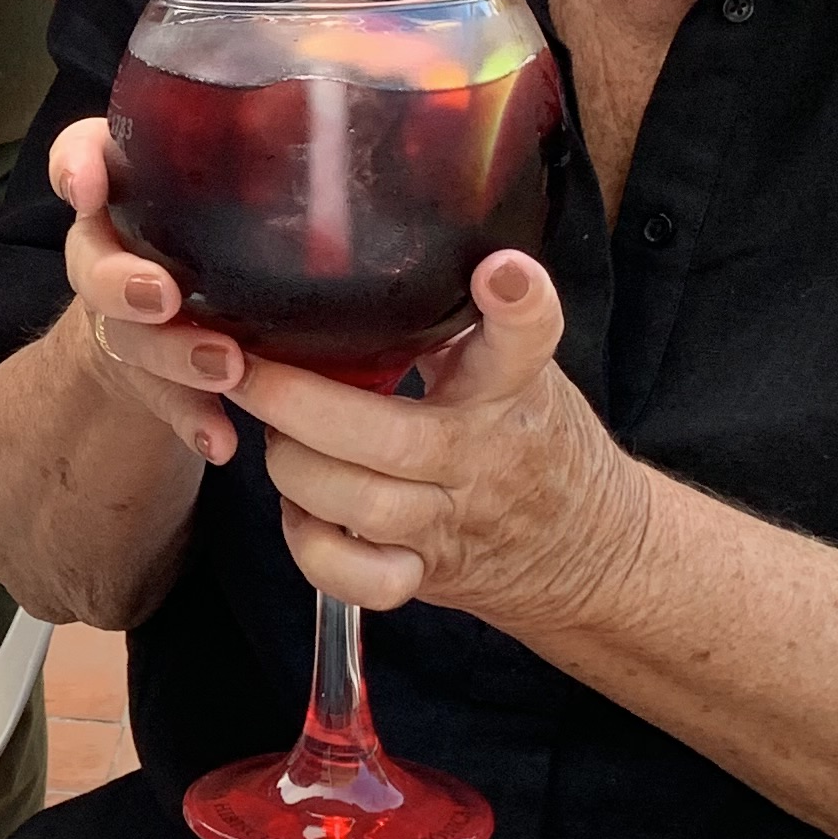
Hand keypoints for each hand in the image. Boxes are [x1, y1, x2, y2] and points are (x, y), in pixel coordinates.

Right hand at [49, 117, 248, 467]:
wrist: (169, 327)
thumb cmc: (218, 238)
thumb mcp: (236, 194)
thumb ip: (279, 169)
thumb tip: (410, 167)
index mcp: (127, 190)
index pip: (81, 157)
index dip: (75, 167)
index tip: (88, 187)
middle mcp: (111, 251)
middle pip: (91, 260)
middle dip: (122, 281)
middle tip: (164, 296)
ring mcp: (122, 318)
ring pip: (127, 336)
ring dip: (172, 354)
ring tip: (224, 369)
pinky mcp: (144, 376)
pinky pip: (161, 400)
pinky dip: (192, 419)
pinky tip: (220, 440)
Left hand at [233, 252, 654, 628]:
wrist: (591, 546)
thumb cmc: (529, 439)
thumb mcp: (512, 371)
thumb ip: (454, 325)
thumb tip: (355, 261)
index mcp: (510, 390)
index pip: (529, 341)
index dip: (518, 305)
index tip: (500, 272)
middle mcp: (481, 455)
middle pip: (391, 438)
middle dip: (300, 403)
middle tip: (246, 369)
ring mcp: (450, 521)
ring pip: (357, 504)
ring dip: (294, 467)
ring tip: (275, 435)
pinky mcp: (427, 573)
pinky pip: (356, 577)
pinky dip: (310, 546)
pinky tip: (300, 510)